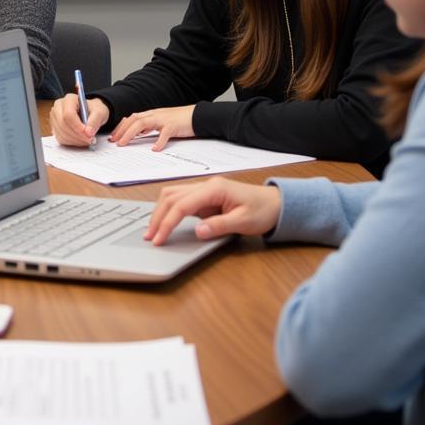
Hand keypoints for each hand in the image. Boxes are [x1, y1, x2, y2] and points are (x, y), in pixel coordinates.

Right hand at [49, 94, 109, 146]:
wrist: (90, 113)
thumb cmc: (93, 110)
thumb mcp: (100, 112)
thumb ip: (95, 121)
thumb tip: (88, 133)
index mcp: (69, 99)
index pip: (68, 114)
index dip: (77, 126)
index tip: (88, 134)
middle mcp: (58, 107)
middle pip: (63, 124)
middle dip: (77, 135)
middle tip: (90, 140)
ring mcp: (55, 118)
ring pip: (61, 133)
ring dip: (76, 140)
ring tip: (87, 140)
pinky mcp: (55, 128)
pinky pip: (61, 138)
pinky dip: (72, 142)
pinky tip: (80, 140)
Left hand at [108, 104, 195, 149]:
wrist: (198, 115)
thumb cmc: (180, 121)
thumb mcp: (162, 122)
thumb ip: (150, 126)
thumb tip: (139, 132)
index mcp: (152, 114)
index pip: (132, 118)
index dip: (121, 127)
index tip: (113, 136)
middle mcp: (155, 114)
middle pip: (134, 119)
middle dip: (121, 130)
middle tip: (114, 141)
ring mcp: (164, 119)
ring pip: (143, 123)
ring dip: (131, 134)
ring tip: (123, 143)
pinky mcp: (173, 126)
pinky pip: (164, 133)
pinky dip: (158, 141)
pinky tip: (154, 149)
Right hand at [145, 177, 281, 245]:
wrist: (276, 204)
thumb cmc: (263, 211)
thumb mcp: (244, 222)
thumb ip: (219, 226)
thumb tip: (197, 231)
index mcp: (214, 189)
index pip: (181, 204)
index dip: (167, 222)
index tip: (159, 238)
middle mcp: (205, 186)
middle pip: (171, 197)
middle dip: (158, 217)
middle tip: (149, 237)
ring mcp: (204, 190)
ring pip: (172, 195)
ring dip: (160, 211)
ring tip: (153, 230)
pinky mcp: (204, 197)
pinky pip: (180, 200)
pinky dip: (169, 210)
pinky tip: (165, 222)